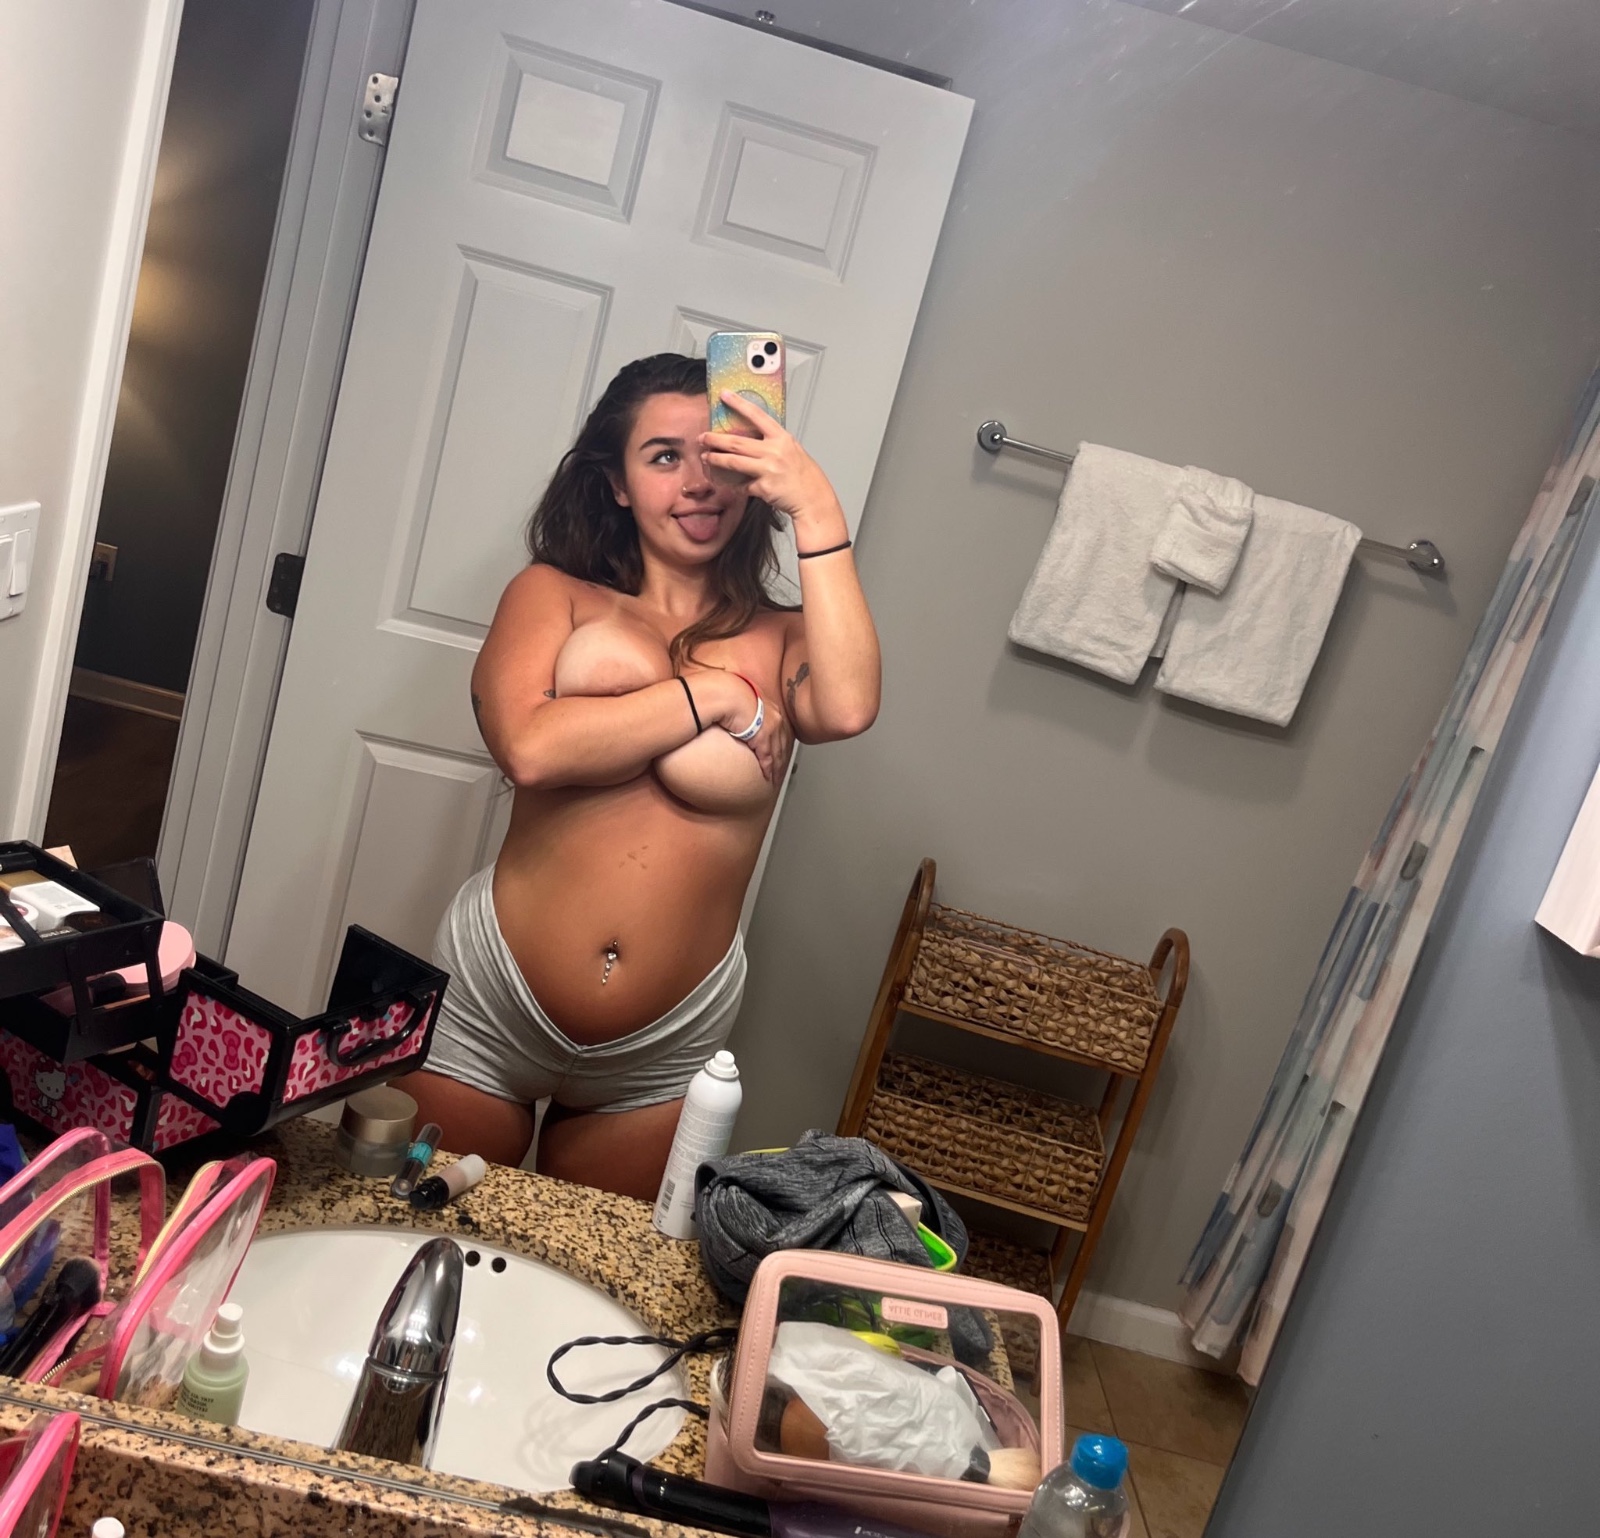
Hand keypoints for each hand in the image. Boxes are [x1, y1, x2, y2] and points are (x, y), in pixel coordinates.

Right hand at [691, 668, 792, 784]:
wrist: (727, 695)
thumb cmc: (730, 695)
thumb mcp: (744, 701)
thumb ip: (748, 709)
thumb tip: (742, 715)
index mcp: (772, 709)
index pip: (781, 731)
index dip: (781, 744)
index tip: (781, 754)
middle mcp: (776, 719)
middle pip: (783, 744)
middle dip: (783, 759)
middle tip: (781, 771)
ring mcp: (771, 729)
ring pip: (777, 754)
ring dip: (776, 768)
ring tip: (775, 778)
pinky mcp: (763, 739)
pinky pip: (767, 758)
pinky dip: (768, 769)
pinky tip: (768, 776)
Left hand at [701, 392, 847, 547]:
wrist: (813, 498)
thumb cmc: (804, 475)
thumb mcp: (792, 450)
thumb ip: (773, 443)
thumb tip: (752, 439)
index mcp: (781, 438)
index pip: (757, 415)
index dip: (739, 404)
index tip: (725, 395)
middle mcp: (774, 451)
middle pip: (736, 442)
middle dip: (715, 440)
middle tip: (703, 438)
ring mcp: (768, 470)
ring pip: (733, 462)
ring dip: (716, 460)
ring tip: (706, 458)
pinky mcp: (763, 488)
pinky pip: (743, 485)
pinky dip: (736, 485)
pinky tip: (730, 484)